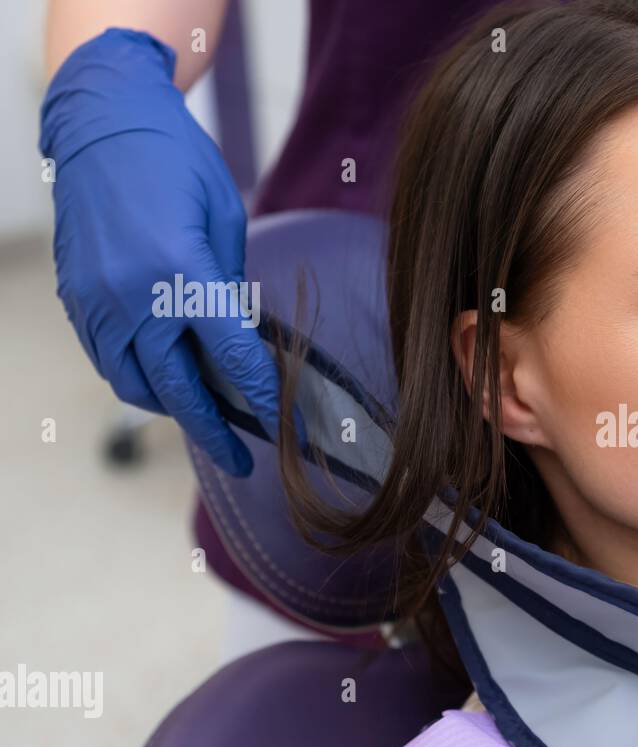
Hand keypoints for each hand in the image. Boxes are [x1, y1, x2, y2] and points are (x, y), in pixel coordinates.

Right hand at [40, 28, 280, 475]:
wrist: (103, 120)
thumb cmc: (178, 162)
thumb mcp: (225, 220)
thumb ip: (230, 287)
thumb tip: (240, 340)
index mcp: (181, 273)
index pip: (232, 358)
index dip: (263, 399)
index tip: (287, 429)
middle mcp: (133, 295)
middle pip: (178, 389)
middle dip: (214, 431)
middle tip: (244, 461)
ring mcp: (97, 299)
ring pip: (135, 383)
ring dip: (173, 409)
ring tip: (208, 422)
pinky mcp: (77, 297)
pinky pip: (109, 359)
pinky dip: (139, 379)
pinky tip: (166, 382)